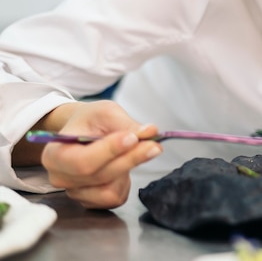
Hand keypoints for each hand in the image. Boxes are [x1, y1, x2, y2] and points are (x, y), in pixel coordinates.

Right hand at [40, 100, 162, 208]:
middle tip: (154, 145)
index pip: (83, 161)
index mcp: (55, 154)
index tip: (133, 137)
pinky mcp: (92, 202)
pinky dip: (125, 182)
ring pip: (109, 190)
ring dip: (127, 170)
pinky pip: (115, 198)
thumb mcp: (106, 113)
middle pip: (99, 176)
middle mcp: (61, 178)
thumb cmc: (91, 121)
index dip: (110, 151)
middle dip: (129, 159)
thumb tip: (150, 132)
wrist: (84, 132)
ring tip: (130, 152)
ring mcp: (76, 193)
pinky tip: (123, 166)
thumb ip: (126, 124)